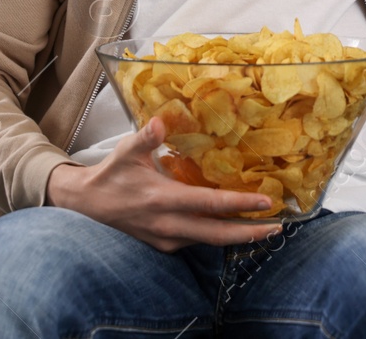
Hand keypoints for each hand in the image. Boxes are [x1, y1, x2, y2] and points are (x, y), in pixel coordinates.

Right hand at [45, 115, 283, 251]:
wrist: (87, 204)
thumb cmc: (111, 175)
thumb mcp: (126, 152)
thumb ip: (145, 137)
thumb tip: (159, 121)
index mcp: (162, 200)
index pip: (209, 205)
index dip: (239, 204)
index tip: (266, 201)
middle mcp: (167, 224)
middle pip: (217, 234)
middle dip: (249, 232)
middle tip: (278, 226)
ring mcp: (166, 238)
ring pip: (209, 240)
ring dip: (236, 236)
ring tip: (264, 227)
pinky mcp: (164, 244)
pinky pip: (197, 241)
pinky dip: (217, 235)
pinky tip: (233, 227)